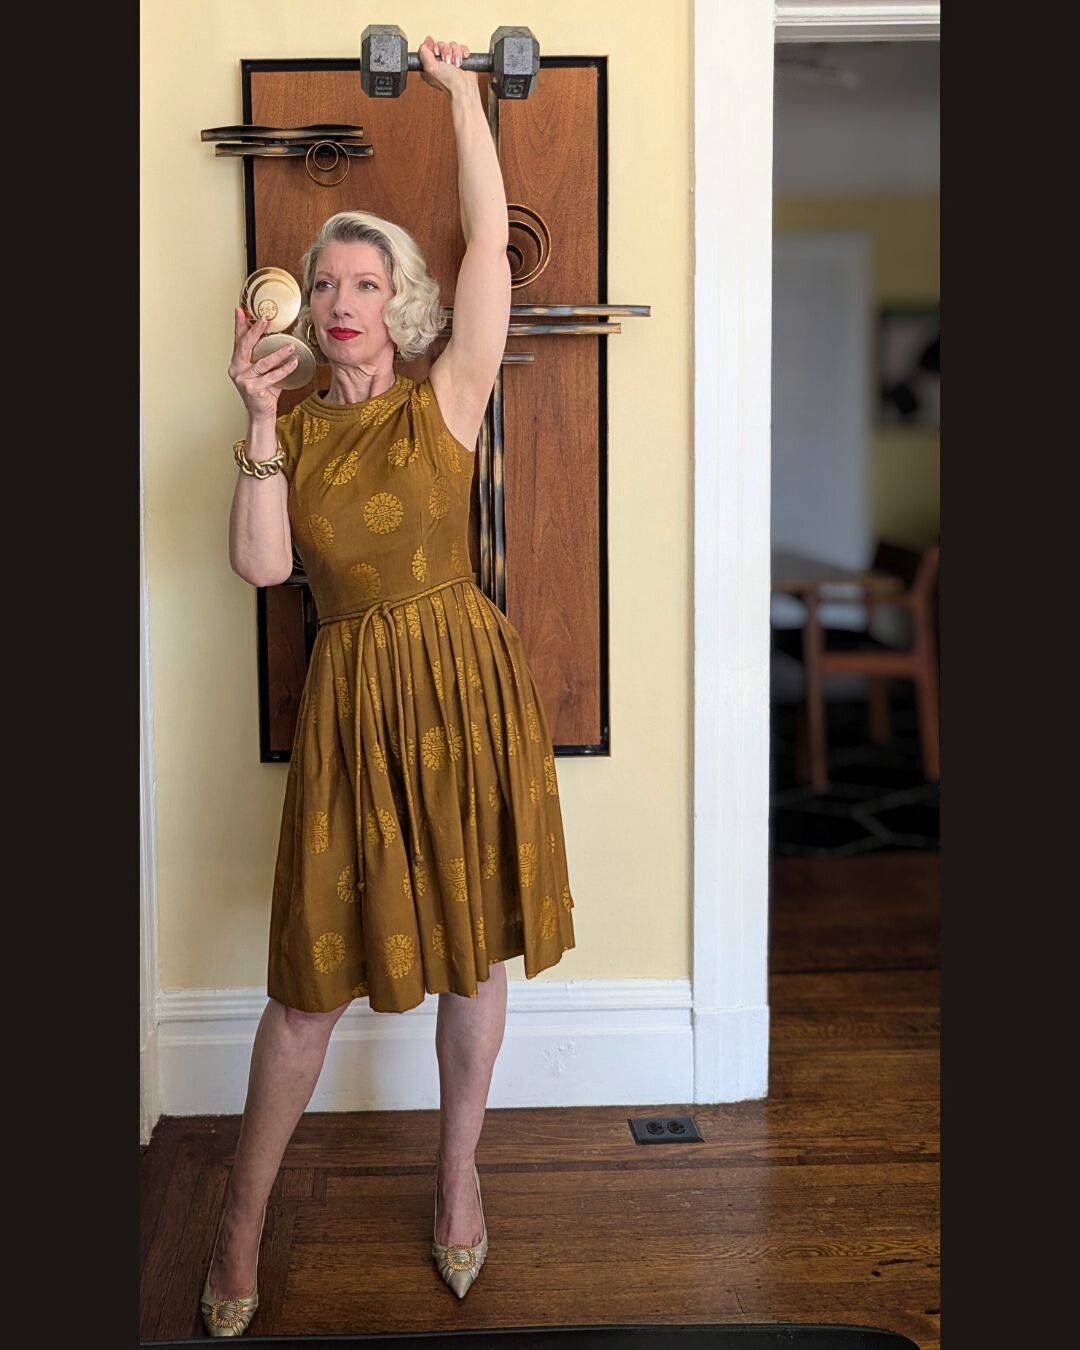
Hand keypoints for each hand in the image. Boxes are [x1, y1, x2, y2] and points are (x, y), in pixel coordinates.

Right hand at [228, 307, 298, 421]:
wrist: (262, 413)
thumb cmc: (263, 391)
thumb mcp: (263, 370)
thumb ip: (263, 356)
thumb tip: (277, 337)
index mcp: (237, 362)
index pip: (238, 340)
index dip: (239, 325)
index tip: (240, 310)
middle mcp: (236, 369)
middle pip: (245, 346)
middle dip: (256, 331)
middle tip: (266, 320)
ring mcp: (243, 379)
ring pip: (263, 362)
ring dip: (279, 353)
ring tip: (291, 346)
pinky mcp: (252, 388)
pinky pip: (272, 376)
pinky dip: (285, 369)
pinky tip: (294, 363)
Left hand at [417, 36, 473, 95]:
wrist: (464, 88)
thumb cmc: (448, 82)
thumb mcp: (430, 67)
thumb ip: (424, 52)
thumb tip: (427, 40)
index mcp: (429, 64)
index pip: (430, 46)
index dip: (435, 48)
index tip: (438, 55)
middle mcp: (440, 62)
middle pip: (442, 44)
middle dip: (446, 52)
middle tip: (448, 62)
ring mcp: (451, 60)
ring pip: (452, 45)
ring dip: (456, 54)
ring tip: (456, 64)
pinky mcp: (461, 59)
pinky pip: (462, 47)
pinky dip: (463, 53)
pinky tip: (463, 61)